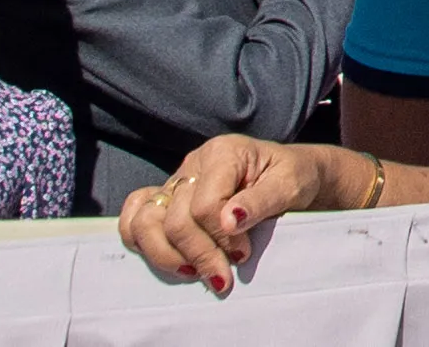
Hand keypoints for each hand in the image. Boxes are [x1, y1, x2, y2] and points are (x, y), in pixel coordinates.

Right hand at [120, 134, 327, 292]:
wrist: (293, 176)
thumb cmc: (294, 178)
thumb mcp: (290, 185)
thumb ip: (261, 200)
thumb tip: (228, 221)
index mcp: (223, 153)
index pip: (204, 205)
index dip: (221, 237)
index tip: (243, 253)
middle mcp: (192, 165)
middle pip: (174, 220)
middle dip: (199, 254)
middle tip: (224, 275)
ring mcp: (175, 183)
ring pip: (144, 223)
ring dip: (167, 256)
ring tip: (196, 272)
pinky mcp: (166, 201)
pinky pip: (133, 219)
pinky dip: (141, 242)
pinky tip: (170, 258)